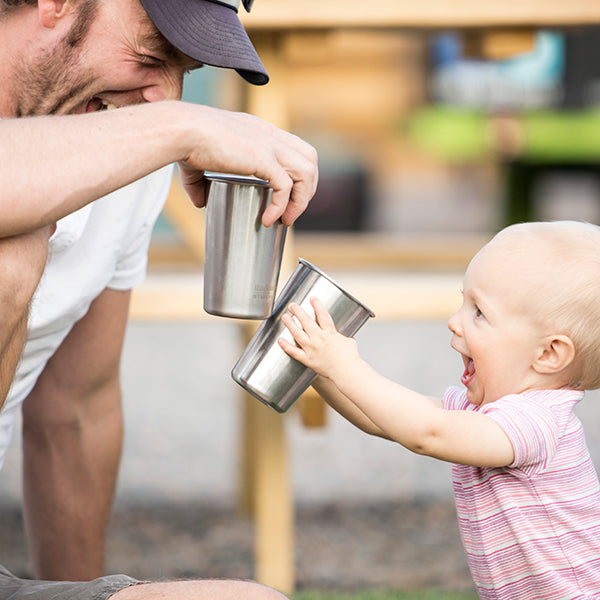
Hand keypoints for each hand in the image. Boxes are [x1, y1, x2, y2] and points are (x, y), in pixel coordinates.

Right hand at [177, 105, 317, 226]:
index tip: (286, 200)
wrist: (180, 130)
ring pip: (307, 172)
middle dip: (307, 189)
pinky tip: (267, 219)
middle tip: (290, 213)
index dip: (297, 176)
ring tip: (285, 221)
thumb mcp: (197, 164)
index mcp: (259, 131)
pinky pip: (285, 186)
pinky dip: (281, 206)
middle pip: (310, 159)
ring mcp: (269, 145)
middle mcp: (269, 135)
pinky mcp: (262, 158)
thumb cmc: (184, 142)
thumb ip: (199, 183)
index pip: (295, 149)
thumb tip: (200, 202)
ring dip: (300, 200)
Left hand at [278, 297, 360, 380]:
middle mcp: (319, 339)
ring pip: (298, 334)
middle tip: (292, 306)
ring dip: (290, 324)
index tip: (312, 298)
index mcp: (330, 333)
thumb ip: (346, 338)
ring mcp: (312, 349)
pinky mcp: (308, 360)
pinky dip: (286, 346)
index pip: (322, 315)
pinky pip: (294, 352)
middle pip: (306, 322)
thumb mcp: (350, 343)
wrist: (347, 372)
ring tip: (285, 317)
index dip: (317, 305)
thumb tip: (349, 338)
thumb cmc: (350, 358)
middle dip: (298, 312)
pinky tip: (280, 340)